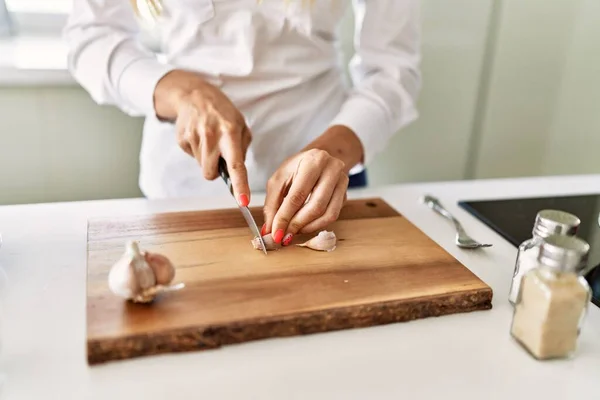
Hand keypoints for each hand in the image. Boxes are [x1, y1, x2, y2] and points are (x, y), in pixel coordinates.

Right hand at [153, 70, 251, 205]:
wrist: (195, 95)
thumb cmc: (222, 113)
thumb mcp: (240, 125)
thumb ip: (242, 149)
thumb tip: (236, 172)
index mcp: (229, 133)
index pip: (236, 165)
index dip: (240, 185)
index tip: (243, 202)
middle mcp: (210, 136)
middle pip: (210, 174)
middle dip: (214, 170)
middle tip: (218, 153)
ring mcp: (194, 138)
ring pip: (201, 166)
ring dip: (206, 158)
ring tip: (208, 138)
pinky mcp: (182, 139)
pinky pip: (192, 157)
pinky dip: (197, 151)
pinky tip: (199, 135)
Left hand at [262, 149, 349, 244]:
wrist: (317, 160)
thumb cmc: (296, 168)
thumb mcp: (279, 180)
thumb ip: (272, 204)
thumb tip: (269, 230)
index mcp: (313, 161)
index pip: (298, 195)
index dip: (285, 217)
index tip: (276, 233)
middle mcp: (332, 169)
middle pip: (316, 206)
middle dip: (298, 224)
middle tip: (285, 235)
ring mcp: (342, 182)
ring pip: (328, 214)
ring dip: (309, 228)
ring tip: (294, 231)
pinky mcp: (345, 194)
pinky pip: (333, 215)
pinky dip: (317, 225)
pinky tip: (304, 225)